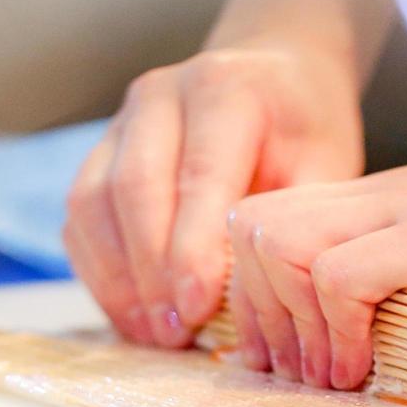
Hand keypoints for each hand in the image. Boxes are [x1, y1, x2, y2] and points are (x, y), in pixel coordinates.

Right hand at [63, 45, 364, 347]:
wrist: (273, 74)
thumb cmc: (304, 128)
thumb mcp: (326, 164)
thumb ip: (292, 222)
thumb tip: (267, 298)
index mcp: (225, 90)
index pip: (199, 174)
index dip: (192, 248)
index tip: (198, 308)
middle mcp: (161, 95)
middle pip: (134, 187)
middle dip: (150, 270)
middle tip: (174, 332)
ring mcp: (122, 120)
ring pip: (93, 201)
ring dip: (118, 277)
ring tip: (152, 332)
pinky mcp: (99, 149)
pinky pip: (80, 215)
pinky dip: (99, 270)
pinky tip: (131, 313)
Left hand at [224, 151, 406, 388]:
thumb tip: (374, 354)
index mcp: (384, 199)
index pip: (268, 217)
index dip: (252, 288)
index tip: (277, 350)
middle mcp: (382, 194)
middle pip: (254, 225)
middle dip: (254, 308)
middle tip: (290, 368)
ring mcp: (406, 209)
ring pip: (281, 242)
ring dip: (290, 321)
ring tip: (329, 372)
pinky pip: (341, 275)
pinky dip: (336, 330)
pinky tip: (361, 366)